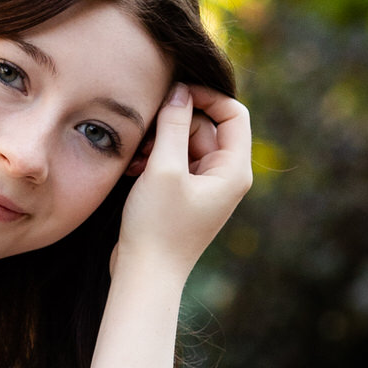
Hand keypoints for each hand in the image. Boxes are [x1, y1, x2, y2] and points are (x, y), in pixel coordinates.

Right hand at [116, 83, 252, 275]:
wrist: (145, 276)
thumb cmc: (157, 226)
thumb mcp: (163, 168)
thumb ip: (173, 124)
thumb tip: (180, 91)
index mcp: (233, 170)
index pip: (233, 114)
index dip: (206, 96)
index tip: (175, 92)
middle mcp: (225, 177)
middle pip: (205, 127)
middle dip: (174, 124)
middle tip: (145, 136)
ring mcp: (205, 188)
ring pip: (186, 144)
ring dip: (160, 142)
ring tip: (136, 157)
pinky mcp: (185, 196)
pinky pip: (175, 163)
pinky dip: (156, 159)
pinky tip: (133, 168)